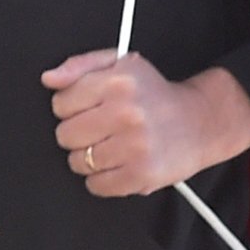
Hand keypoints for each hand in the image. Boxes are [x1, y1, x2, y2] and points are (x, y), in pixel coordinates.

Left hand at [42, 51, 249, 196]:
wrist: (200, 122)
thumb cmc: (155, 94)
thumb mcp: (120, 63)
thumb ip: (81, 66)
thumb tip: (49, 79)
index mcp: (118, 82)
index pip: (61, 103)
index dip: (71, 108)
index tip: (89, 109)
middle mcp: (127, 113)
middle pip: (65, 135)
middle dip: (78, 133)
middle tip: (101, 129)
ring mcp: (134, 146)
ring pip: (78, 162)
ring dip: (90, 157)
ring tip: (112, 146)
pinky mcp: (141, 175)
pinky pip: (96, 185)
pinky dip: (102, 179)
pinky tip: (118, 163)